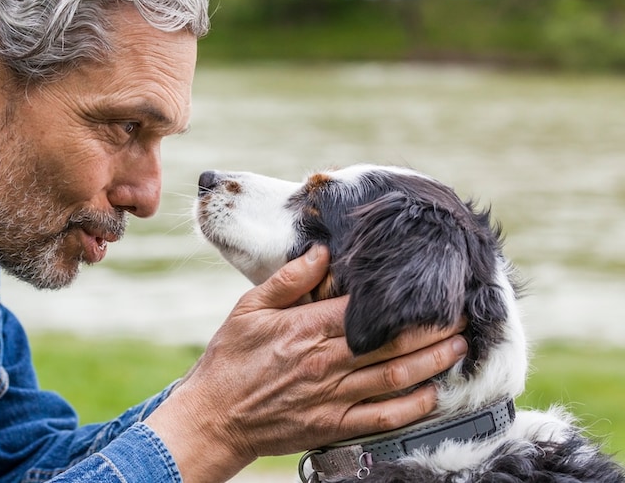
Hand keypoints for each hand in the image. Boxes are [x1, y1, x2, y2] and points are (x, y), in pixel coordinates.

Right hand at [144, 246, 467, 482]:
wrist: (214, 417)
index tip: (427, 285)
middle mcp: (324, 362)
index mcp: (305, 328)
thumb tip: (323, 251)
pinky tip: (432, 393)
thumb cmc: (229, 359)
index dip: (401, 297)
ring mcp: (332, 397)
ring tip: (459, 347)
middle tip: (461, 314)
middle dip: (432, 328)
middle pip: (391, 342)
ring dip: (433, 362)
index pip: (365, 308)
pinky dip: (412, 406)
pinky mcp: (333, 425)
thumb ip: (288, 280)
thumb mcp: (248, 308)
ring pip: (395, 377)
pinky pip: (383, 417)